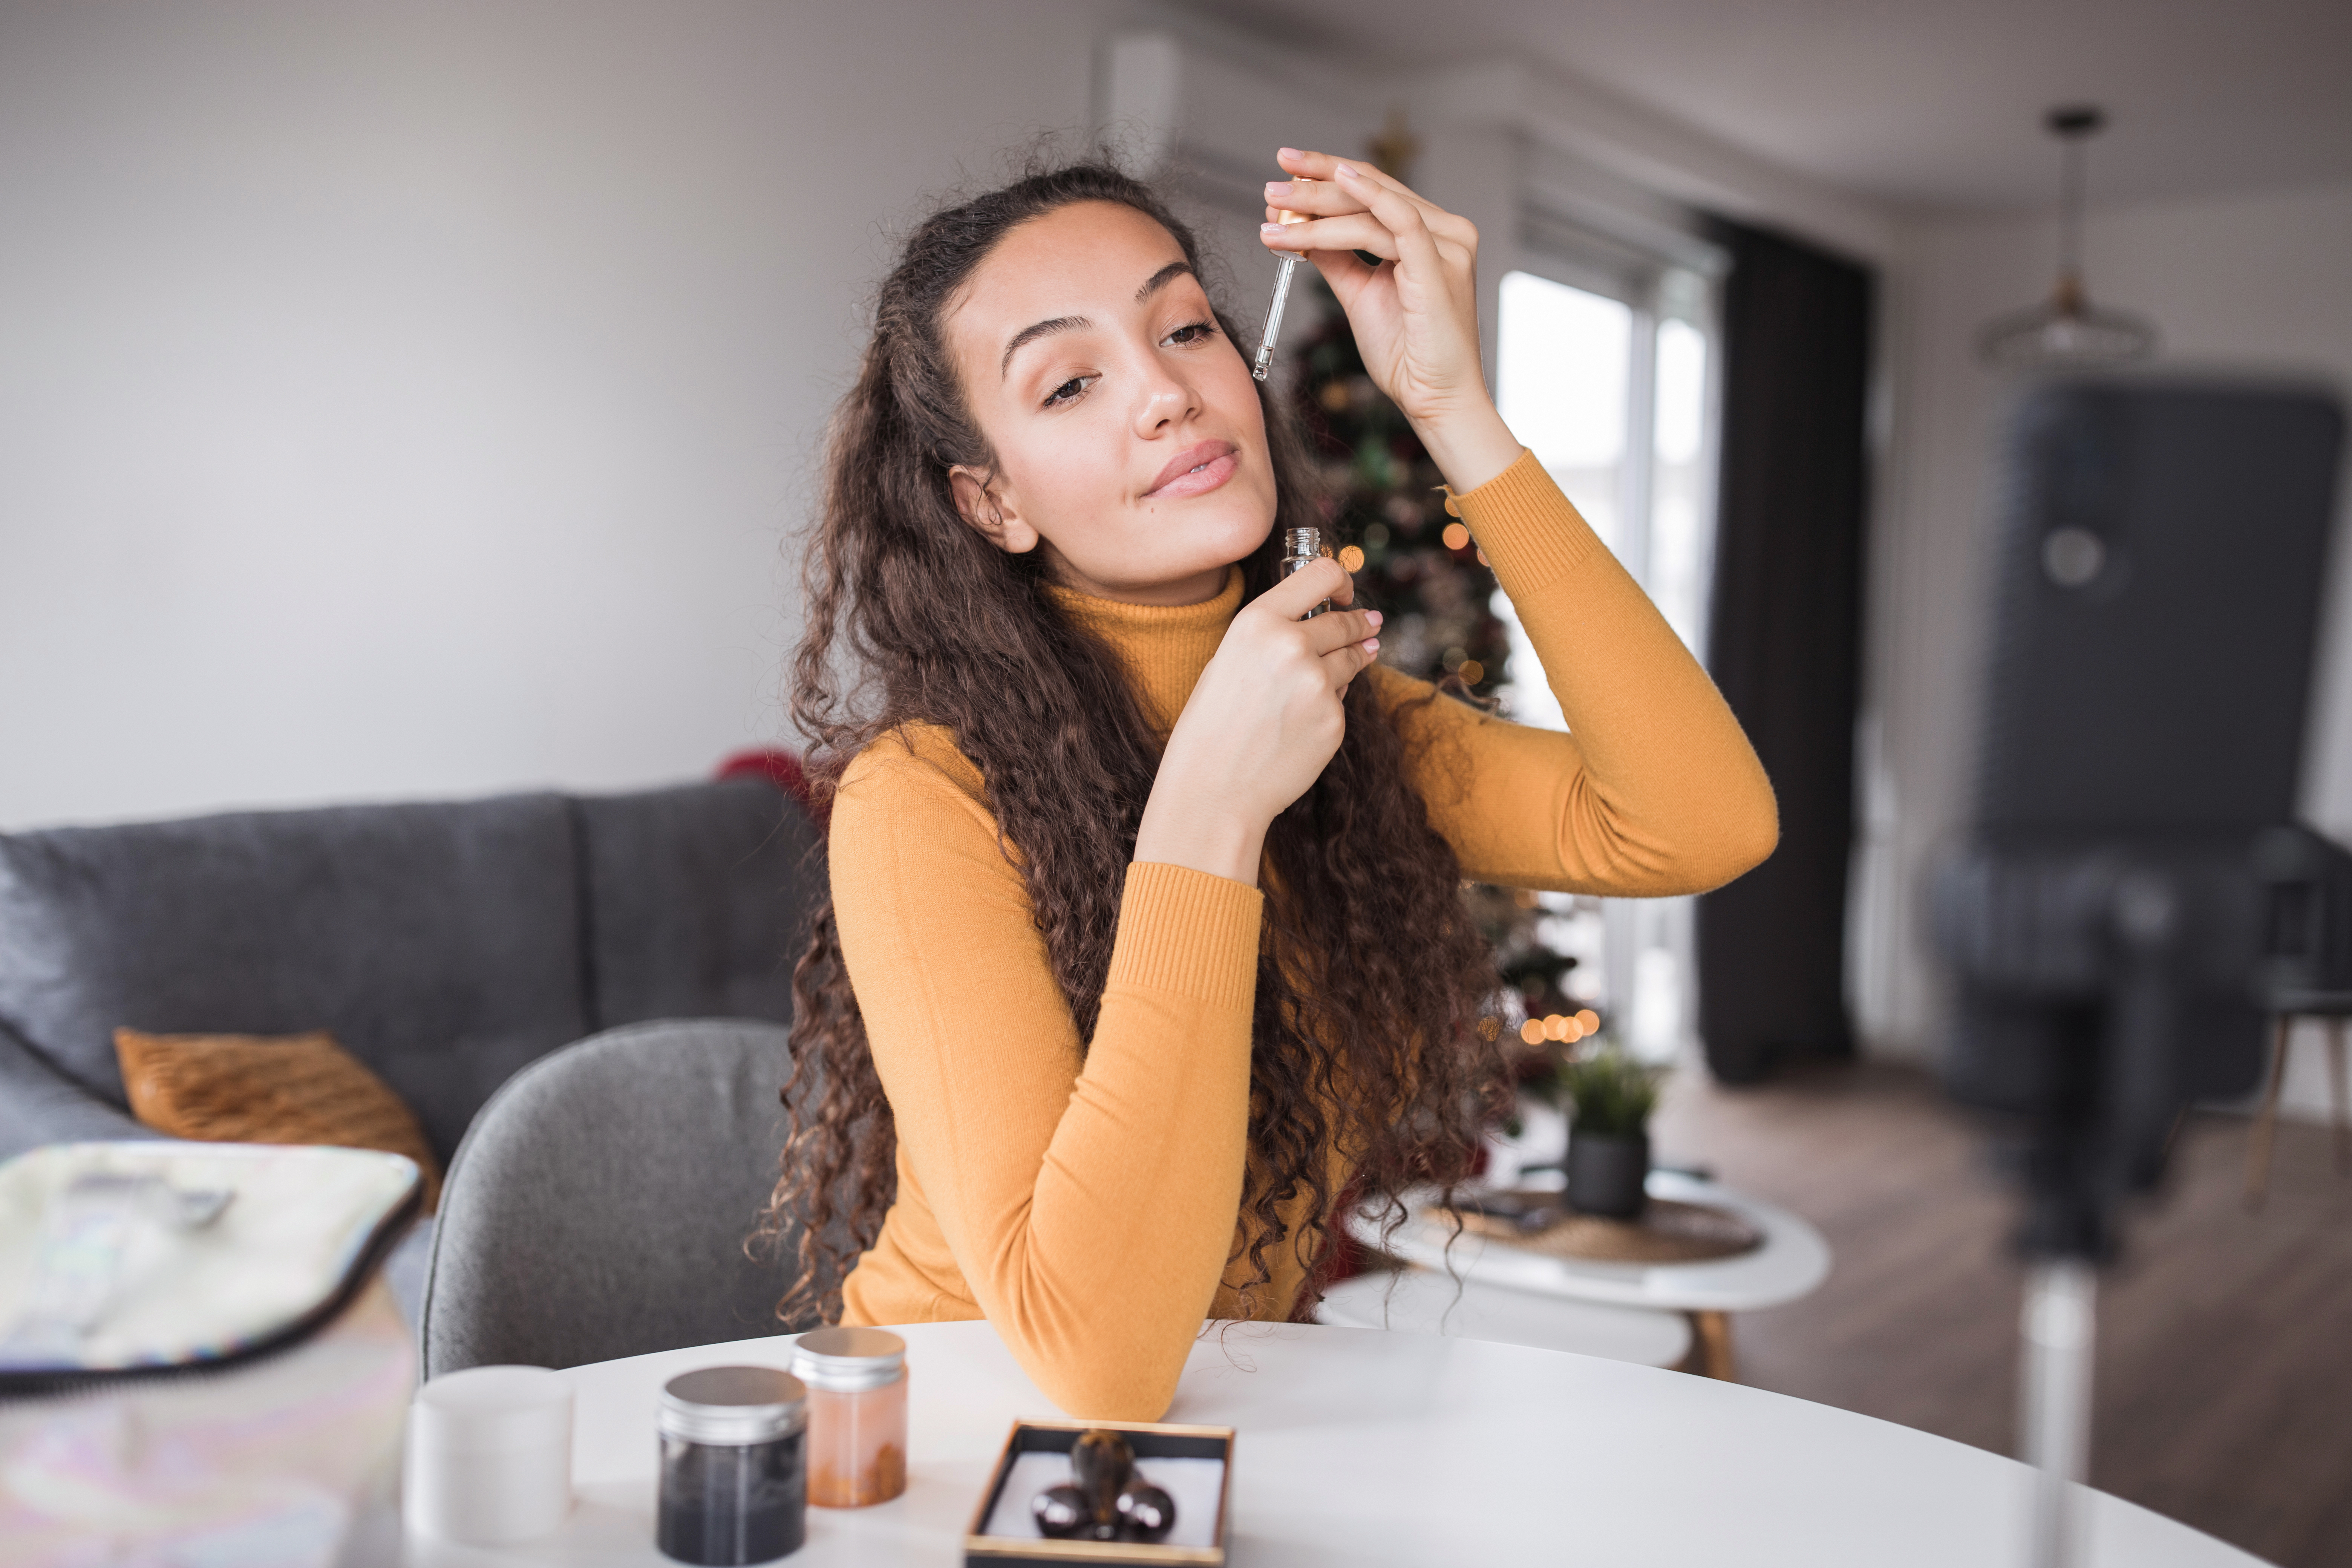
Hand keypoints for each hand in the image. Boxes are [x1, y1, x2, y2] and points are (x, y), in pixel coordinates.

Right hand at [1132, 558, 1380, 885]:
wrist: (1212, 789)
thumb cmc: (1212, 724)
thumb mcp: (1230, 660)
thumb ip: (1276, 634)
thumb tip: (1341, 618)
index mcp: (1258, 622)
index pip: (1323, 573)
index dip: (1343, 581)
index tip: (1347, 594)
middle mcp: (1292, 645)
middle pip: (1344, 622)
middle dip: (1358, 624)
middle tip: (1367, 626)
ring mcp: (1318, 684)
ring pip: (1351, 660)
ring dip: (1353, 660)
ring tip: (1338, 672)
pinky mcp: (1334, 720)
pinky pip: (1341, 701)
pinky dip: (1329, 705)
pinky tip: (1300, 723)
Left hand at [1261, 148, 1520, 492]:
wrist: (1433, 399)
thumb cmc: (1406, 354)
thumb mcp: (1359, 294)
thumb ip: (1336, 257)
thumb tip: (1300, 227)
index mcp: (1431, 235)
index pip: (1374, 190)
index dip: (1327, 177)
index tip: (1285, 173)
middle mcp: (1445, 232)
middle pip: (1371, 189)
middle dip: (1314, 185)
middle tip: (1271, 188)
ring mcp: (1447, 246)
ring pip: (1372, 208)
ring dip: (1317, 206)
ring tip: (1275, 211)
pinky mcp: (1440, 265)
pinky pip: (1400, 220)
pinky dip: (1366, 197)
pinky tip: (1334, 182)